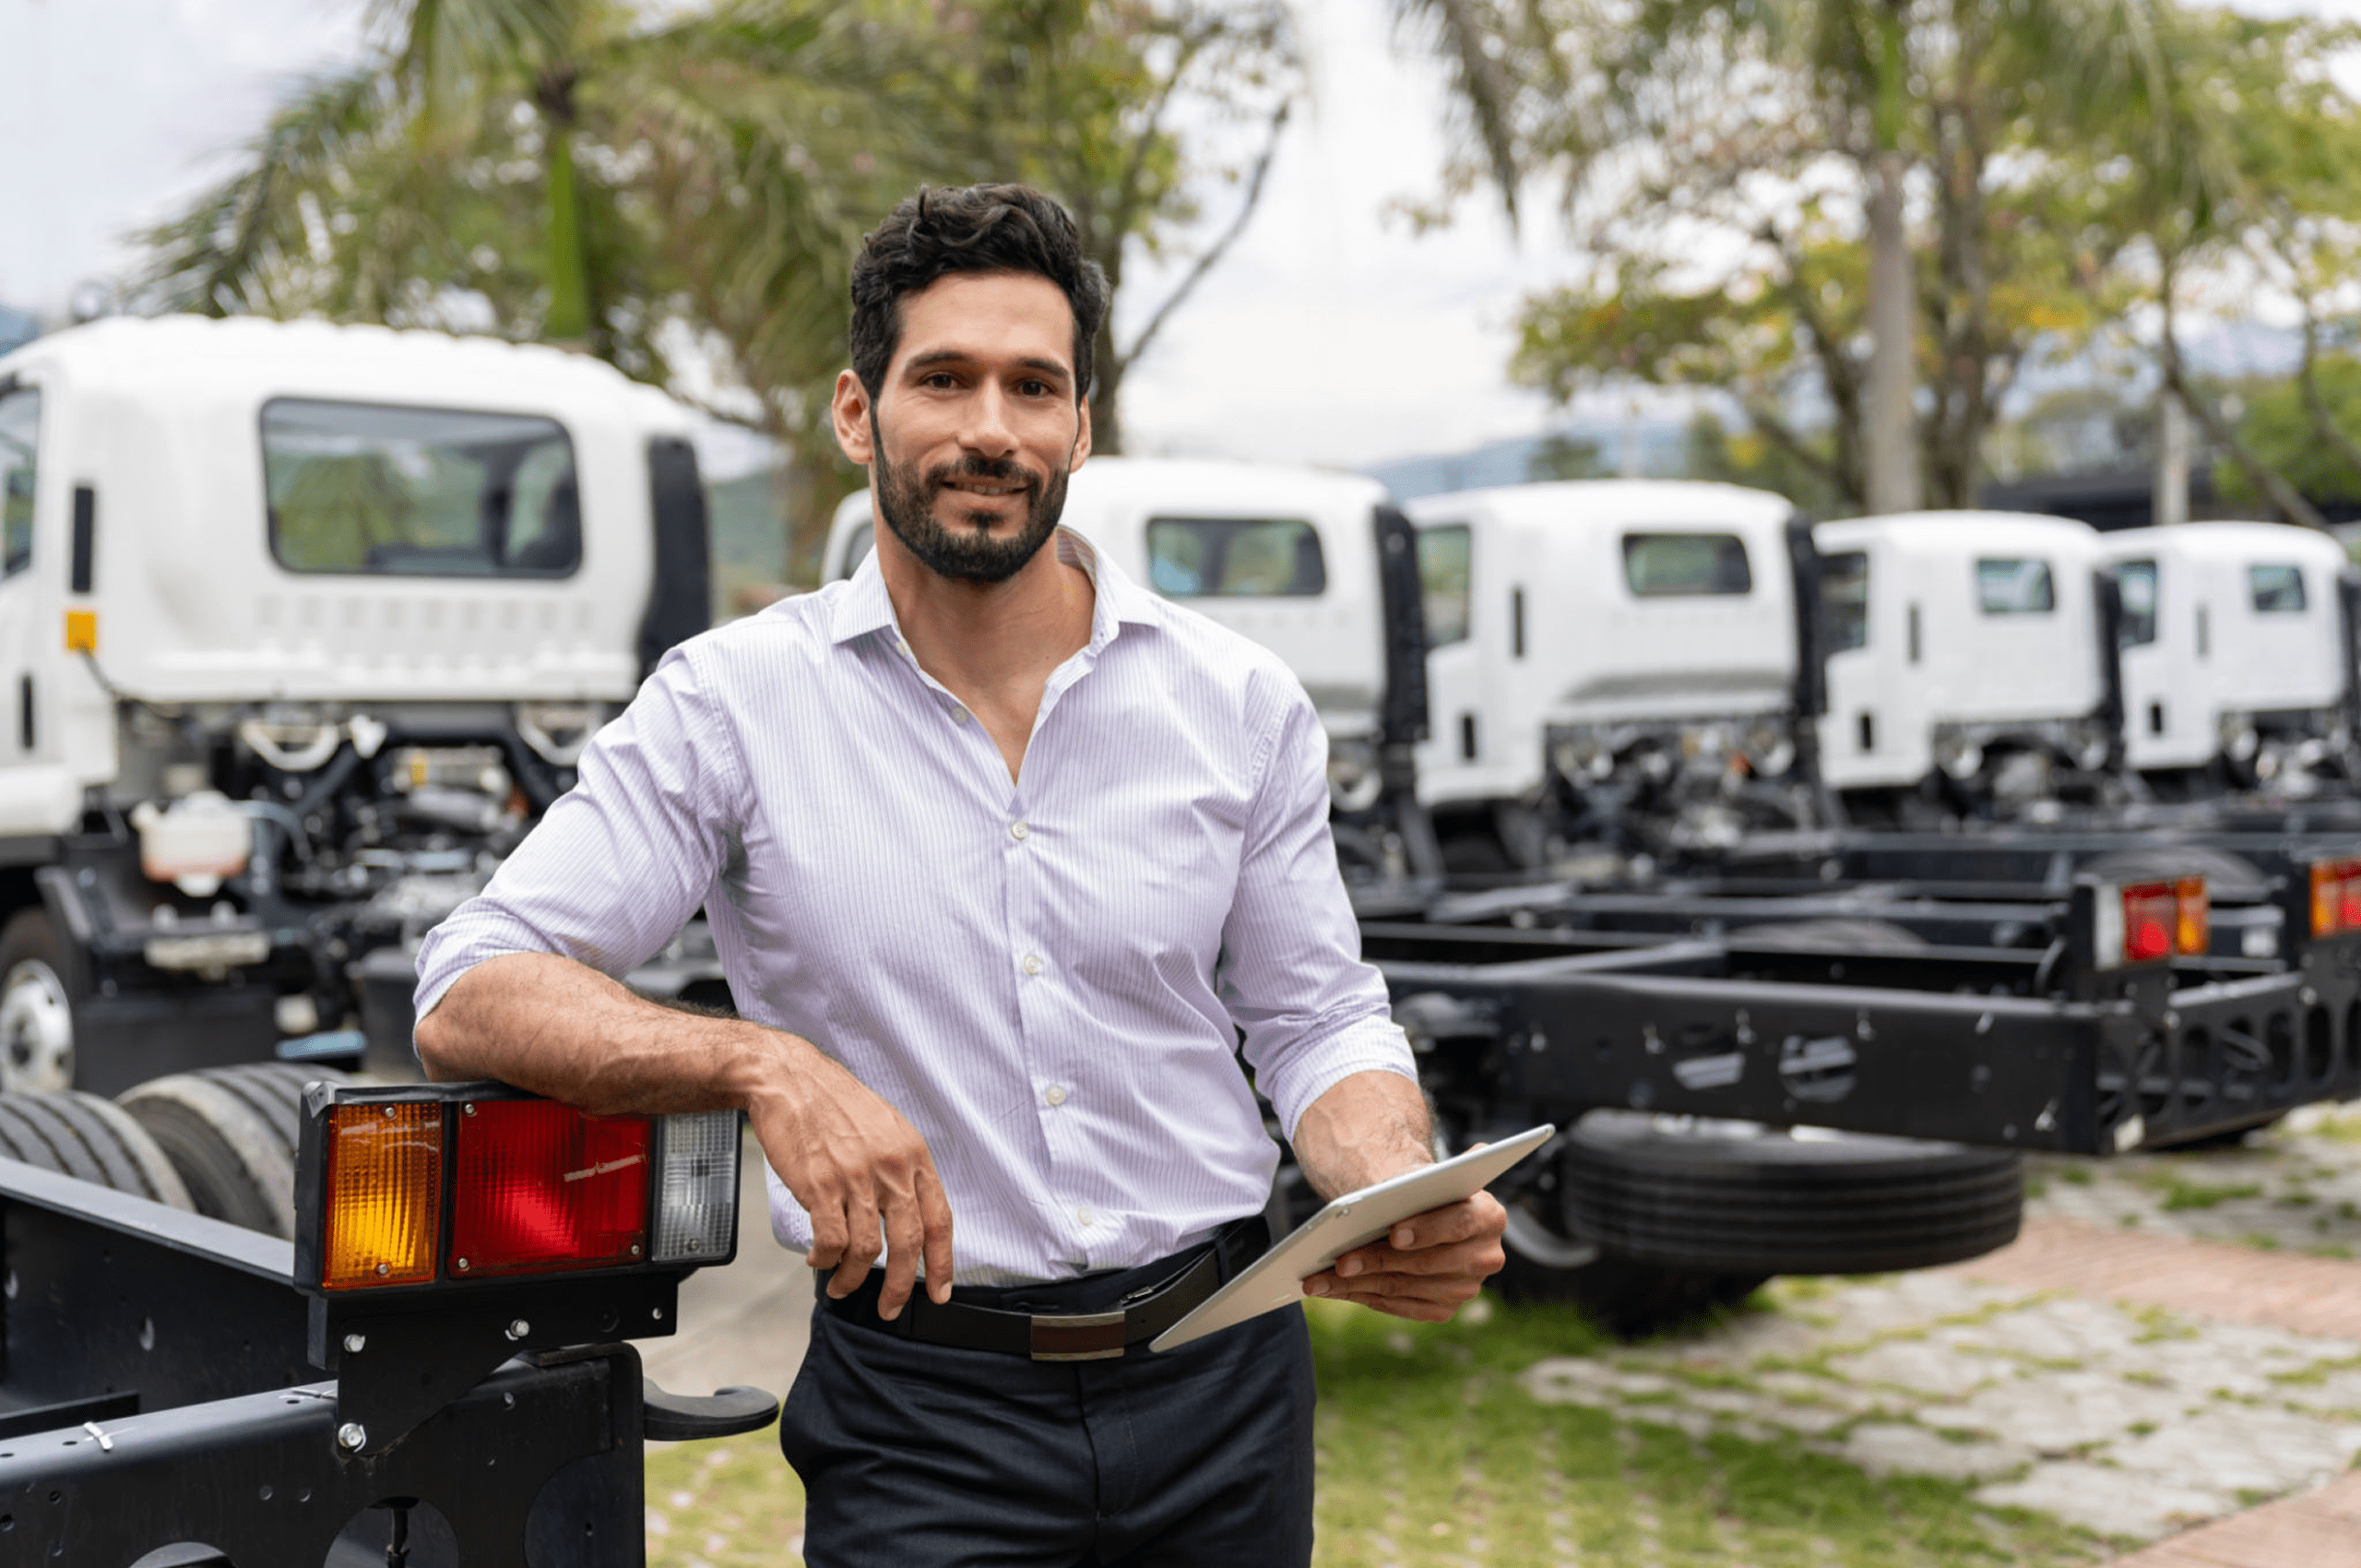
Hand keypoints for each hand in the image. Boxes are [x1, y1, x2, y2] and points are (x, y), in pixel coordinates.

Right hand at [745, 1037, 953, 1320]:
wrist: (788, 1078)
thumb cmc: (833, 1103)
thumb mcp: (885, 1128)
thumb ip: (900, 1169)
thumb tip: (906, 1214)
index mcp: (913, 1155)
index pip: (940, 1219)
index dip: (943, 1262)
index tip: (940, 1291)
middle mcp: (891, 1168)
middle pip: (907, 1244)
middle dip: (901, 1286)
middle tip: (891, 1308)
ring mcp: (856, 1177)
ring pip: (867, 1250)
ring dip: (853, 1279)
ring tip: (842, 1286)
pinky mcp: (821, 1185)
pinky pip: (830, 1242)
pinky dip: (825, 1261)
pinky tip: (818, 1261)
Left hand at [1300, 1189, 1506, 1322]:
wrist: (1428, 1214)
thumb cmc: (1422, 1191)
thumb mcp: (1424, 1178)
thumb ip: (1419, 1178)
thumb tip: (1395, 1184)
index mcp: (1490, 1216)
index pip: (1459, 1223)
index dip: (1426, 1229)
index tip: (1393, 1232)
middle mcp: (1486, 1257)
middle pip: (1425, 1263)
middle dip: (1377, 1261)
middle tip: (1339, 1261)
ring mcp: (1466, 1288)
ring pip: (1405, 1288)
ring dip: (1357, 1285)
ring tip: (1319, 1280)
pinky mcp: (1444, 1308)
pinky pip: (1399, 1307)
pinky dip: (1362, 1297)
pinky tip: (1332, 1290)